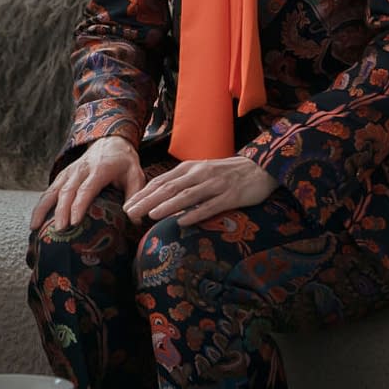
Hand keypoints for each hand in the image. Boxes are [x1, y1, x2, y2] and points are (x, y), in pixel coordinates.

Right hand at [32, 135, 143, 232]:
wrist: (111, 141)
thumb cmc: (124, 162)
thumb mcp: (135, 175)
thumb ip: (134, 196)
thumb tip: (134, 221)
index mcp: (100, 170)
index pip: (86, 189)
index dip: (79, 205)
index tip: (74, 222)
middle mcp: (81, 169)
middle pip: (67, 191)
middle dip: (60, 211)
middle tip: (58, 229)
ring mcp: (70, 172)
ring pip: (53, 189)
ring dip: (43, 208)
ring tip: (35, 227)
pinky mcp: (64, 175)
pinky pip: (50, 189)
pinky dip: (41, 204)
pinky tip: (36, 219)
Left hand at [123, 156, 275, 226]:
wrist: (261, 167)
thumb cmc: (227, 173)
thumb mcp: (201, 172)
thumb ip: (182, 182)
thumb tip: (159, 198)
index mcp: (190, 168)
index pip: (161, 181)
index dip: (143, 194)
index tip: (127, 205)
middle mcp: (200, 174)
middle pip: (169, 188)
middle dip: (147, 201)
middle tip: (130, 213)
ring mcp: (215, 185)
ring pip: (187, 196)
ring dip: (167, 205)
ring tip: (150, 215)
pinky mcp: (231, 196)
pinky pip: (210, 206)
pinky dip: (195, 213)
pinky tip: (182, 221)